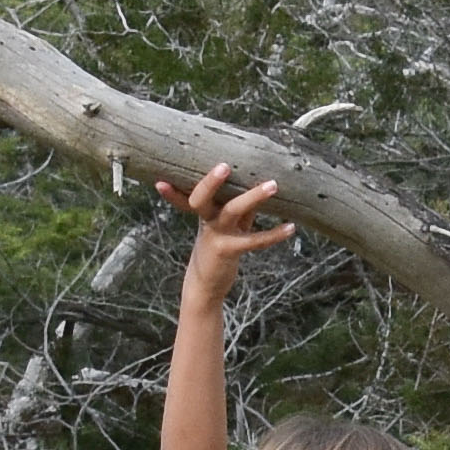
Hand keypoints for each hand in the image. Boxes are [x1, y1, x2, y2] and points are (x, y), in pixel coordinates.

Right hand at [163, 160, 295, 278]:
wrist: (207, 284)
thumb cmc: (218, 248)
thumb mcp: (225, 226)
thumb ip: (239, 208)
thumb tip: (260, 186)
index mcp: (202, 214)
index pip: (185, 197)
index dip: (172, 191)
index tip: (159, 182)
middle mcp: (206, 222)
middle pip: (201, 198)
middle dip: (211, 181)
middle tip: (224, 165)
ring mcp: (216, 236)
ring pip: (232, 211)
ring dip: (253, 197)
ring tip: (273, 185)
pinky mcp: (230, 251)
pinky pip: (254, 240)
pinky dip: (274, 234)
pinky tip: (291, 228)